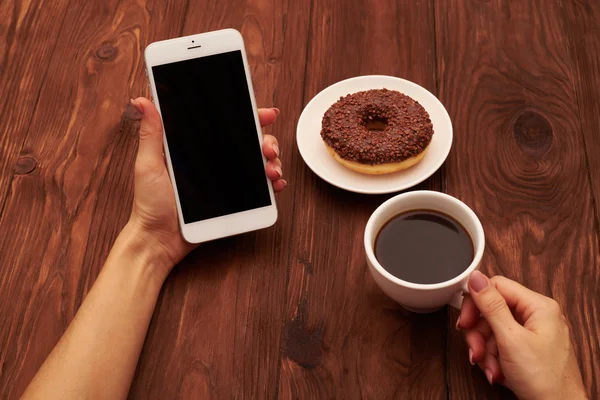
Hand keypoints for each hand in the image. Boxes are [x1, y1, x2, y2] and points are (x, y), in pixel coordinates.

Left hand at [126, 97, 285, 276]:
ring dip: (272, 162)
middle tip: (267, 149)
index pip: (226, 126)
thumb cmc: (149, 204)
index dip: (248, 116)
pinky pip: (258, 190)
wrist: (159, 240)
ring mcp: (225, 181)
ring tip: (271, 169)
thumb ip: (151, 133)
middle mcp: (213, 162)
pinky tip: (275, 184)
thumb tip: (142, 101)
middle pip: (249, 142)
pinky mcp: (233, 200)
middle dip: (266, 141)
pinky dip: (271, 184)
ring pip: (258, 163)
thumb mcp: (148, 164)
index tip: (264, 114)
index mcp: (195, 148)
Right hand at [457, 271, 586, 399]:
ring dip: (486, 350)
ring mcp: (533, 332)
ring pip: (493, 330)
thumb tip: (476, 277)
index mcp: (538, 306)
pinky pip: (501, 344)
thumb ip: (491, 306)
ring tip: (490, 368)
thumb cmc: (544, 379)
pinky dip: (494, 358)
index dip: (476, 303)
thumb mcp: (510, 339)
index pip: (497, 286)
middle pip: (492, 310)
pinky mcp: (527, 348)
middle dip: (480, 334)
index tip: (465, 321)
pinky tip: (497, 372)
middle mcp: (537, 315)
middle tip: (475, 350)